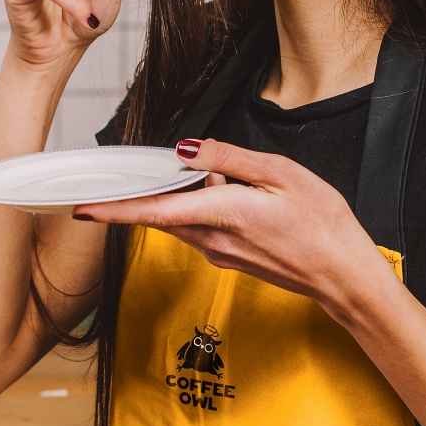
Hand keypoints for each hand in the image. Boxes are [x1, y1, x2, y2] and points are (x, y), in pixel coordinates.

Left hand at [72, 138, 390, 314]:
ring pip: (180, 219)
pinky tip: (227, 189)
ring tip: (197, 171)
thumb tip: (188, 149)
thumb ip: (230, 159)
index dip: (114, 209)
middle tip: (118, 173)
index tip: (82, 207)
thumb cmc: (323, 224)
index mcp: (223, 215)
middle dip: (136, 194)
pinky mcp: (230, 258)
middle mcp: (213, 241)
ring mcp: (220, 254)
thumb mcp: (281, 174)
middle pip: (159, 214)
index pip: (154, 211)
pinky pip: (200, 227)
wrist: (344, 276)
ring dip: (174, 197)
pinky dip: (199, 205)